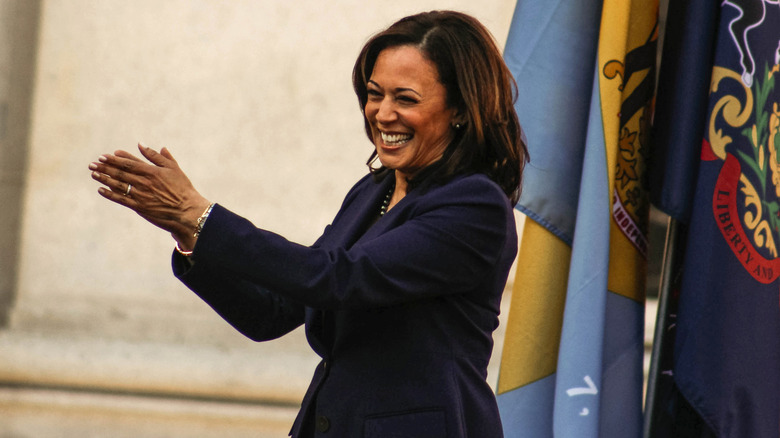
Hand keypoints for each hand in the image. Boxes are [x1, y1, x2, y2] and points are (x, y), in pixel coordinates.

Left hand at [89, 143, 210, 249]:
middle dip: (105, 167)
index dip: (115, 159)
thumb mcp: (173, 168)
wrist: (187, 211)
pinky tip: (101, 190)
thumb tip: (142, 144)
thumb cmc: (183, 189)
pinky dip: (110, 194)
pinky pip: (121, 199)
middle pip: (120, 173)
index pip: (129, 163)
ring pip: (118, 185)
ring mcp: (141, 195)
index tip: (104, 156)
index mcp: (152, 171)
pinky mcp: (140, 207)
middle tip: (93, 163)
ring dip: (104, 179)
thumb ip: (157, 156)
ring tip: (94, 174)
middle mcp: (144, 182)